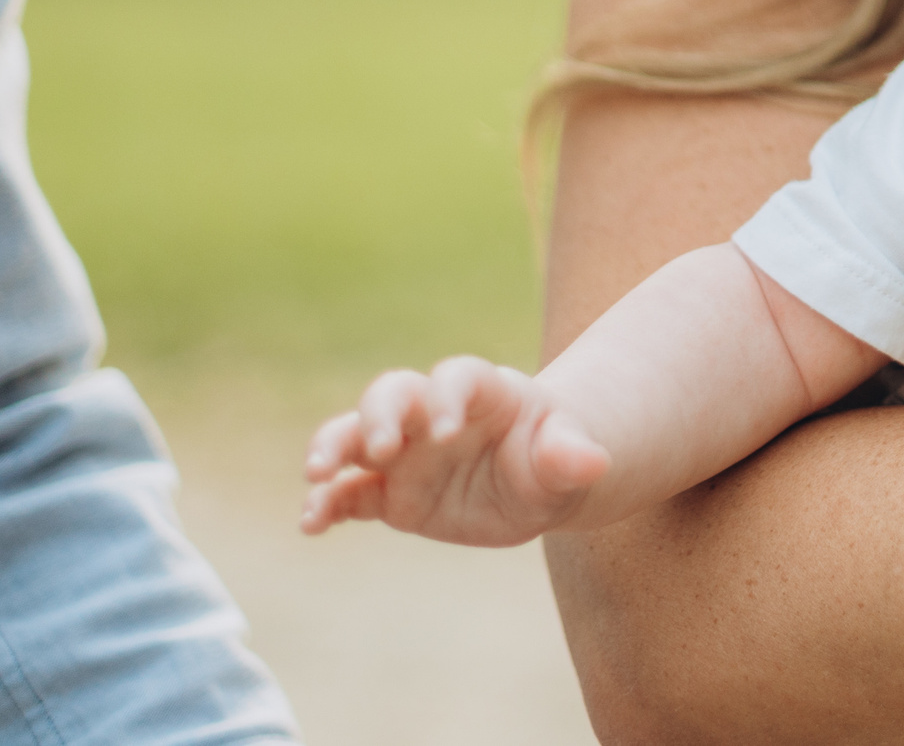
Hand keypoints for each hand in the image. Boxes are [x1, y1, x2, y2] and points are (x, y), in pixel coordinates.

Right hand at [302, 356, 610, 546]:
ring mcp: (406, 454)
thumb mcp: (570, 458)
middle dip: (377, 415)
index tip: (446, 431)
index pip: (455, 378)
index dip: (445, 397)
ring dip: (332, 450)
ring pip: (354, 437)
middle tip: (378, 448)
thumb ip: (572, 456)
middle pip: (391, 394)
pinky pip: (349, 495)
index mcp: (481, 392)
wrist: (538, 482)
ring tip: (316, 476)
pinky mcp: (389, 494)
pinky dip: (326, 505)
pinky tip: (311, 525)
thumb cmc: (555, 456)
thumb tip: (592, 461)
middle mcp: (432, 414)